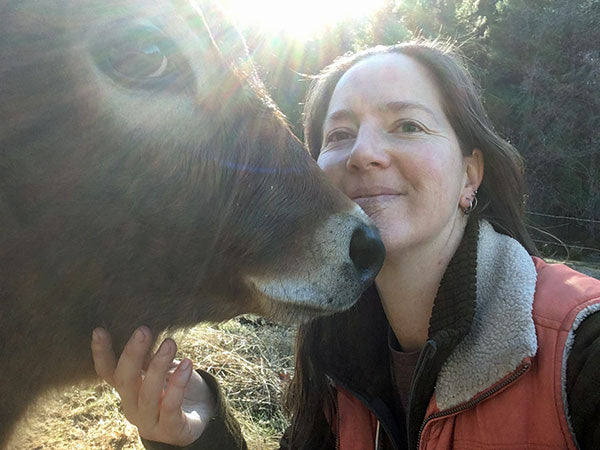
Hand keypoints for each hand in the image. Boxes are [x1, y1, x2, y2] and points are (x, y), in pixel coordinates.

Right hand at [91, 326, 215, 445]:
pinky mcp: (170, 429)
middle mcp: (132, 406)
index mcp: (126, 389)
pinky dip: (178, 384)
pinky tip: (187, 364)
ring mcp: (149, 421)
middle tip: (143, 330)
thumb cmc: (174, 388)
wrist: (197, 418)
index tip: (99, 330)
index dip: (101, 354)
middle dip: (133, 354)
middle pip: (125, 381)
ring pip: (148, 394)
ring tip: (170, 343)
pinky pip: (171, 406)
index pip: (107, 372)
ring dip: (158, 366)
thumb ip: (149, 355)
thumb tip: (144, 324)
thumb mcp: (158, 370)